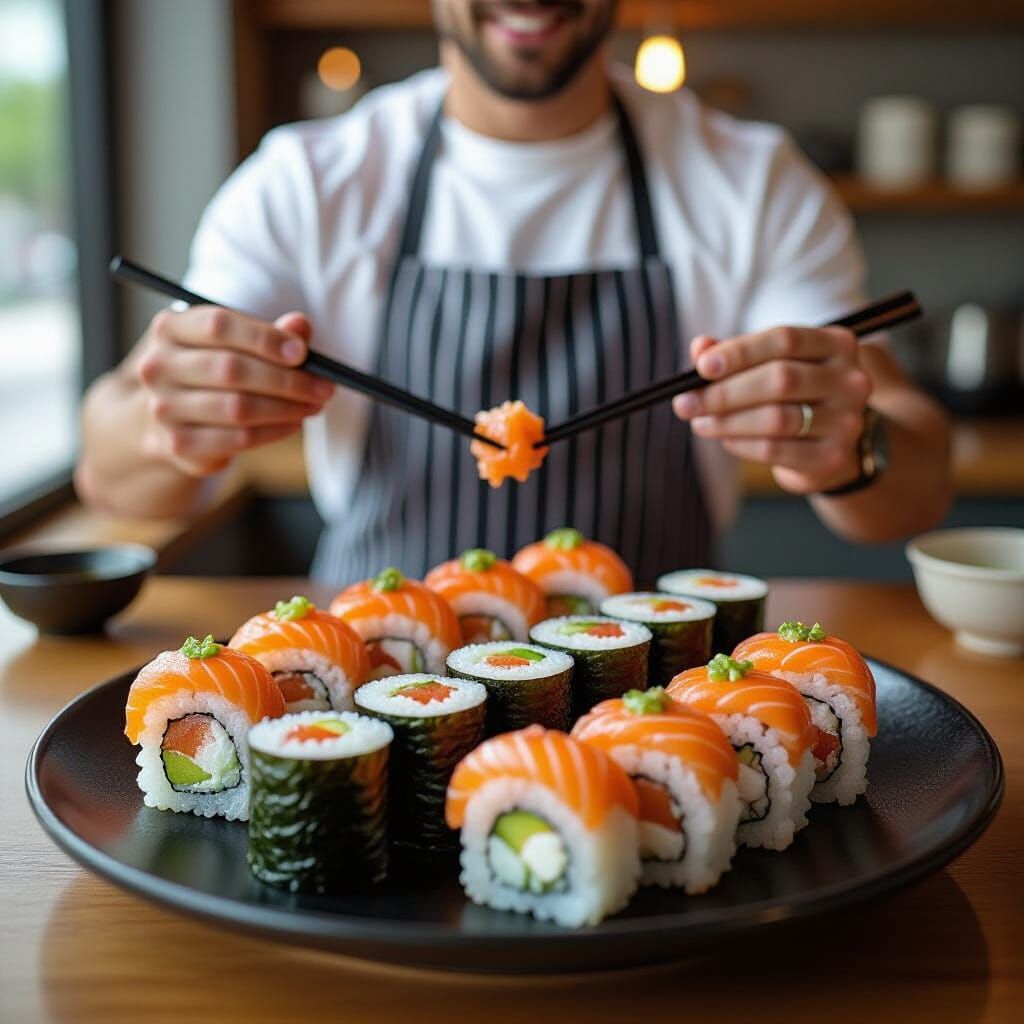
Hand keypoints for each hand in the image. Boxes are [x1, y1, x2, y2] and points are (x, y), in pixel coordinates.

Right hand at [130, 306, 334, 476]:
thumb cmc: (211, 372)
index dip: (265, 338)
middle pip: (231, 369)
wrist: (170, 418)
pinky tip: (292, 424)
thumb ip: (268, 333)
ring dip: (286, 408)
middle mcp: (158, 366)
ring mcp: (163, 407)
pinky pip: (237, 439)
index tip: (302, 353)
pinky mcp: (177, 444)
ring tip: (313, 405)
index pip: (219, 325)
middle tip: (324, 386)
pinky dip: (273, 432)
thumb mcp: (235, 344)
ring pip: (237, 408)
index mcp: (170, 328)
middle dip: (287, 380)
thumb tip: (300, 325)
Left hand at [672, 326, 871, 494]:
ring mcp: (846, 421)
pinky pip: (775, 450)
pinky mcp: (831, 457)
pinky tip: (726, 439)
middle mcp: (850, 380)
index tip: (702, 367)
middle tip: (685, 403)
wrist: (827, 444)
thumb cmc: (792, 395)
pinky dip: (742, 444)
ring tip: (699, 422)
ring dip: (727, 421)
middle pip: (780, 379)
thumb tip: (700, 347)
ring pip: (776, 418)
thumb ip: (734, 353)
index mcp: (836, 344)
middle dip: (724, 392)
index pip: (785, 339)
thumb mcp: (767, 366)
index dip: (739, 352)